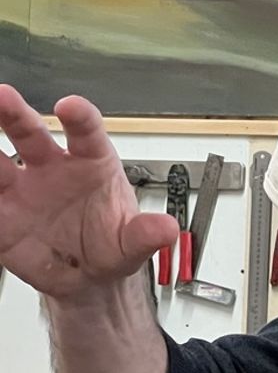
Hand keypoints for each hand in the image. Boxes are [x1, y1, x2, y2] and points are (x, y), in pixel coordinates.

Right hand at [0, 87, 176, 299]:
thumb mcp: (132, 243)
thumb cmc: (112, 245)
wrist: (87, 276)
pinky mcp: (1, 212)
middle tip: (3, 95)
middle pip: (31, 132)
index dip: (80, 117)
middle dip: (14, 112)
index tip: (71, 106)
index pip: (87, 133)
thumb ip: (145, 234)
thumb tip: (165, 229)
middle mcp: (53, 167)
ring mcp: (22, 188)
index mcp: (91, 164)